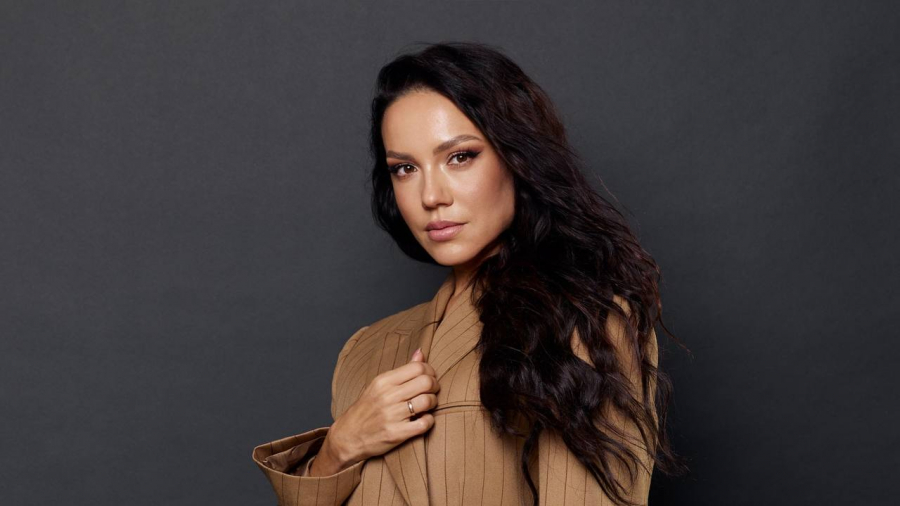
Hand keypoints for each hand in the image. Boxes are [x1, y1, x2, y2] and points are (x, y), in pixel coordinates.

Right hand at [310, 347, 438, 475]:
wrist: (348, 436)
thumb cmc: (367, 408)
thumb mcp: (379, 385)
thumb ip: (403, 370)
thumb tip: (421, 352)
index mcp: (383, 381)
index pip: (417, 367)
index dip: (429, 371)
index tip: (429, 378)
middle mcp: (387, 396)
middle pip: (426, 382)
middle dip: (435, 386)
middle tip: (431, 391)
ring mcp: (392, 415)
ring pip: (427, 401)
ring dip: (432, 403)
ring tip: (427, 405)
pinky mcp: (396, 433)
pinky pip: (424, 423)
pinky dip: (429, 421)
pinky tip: (423, 419)